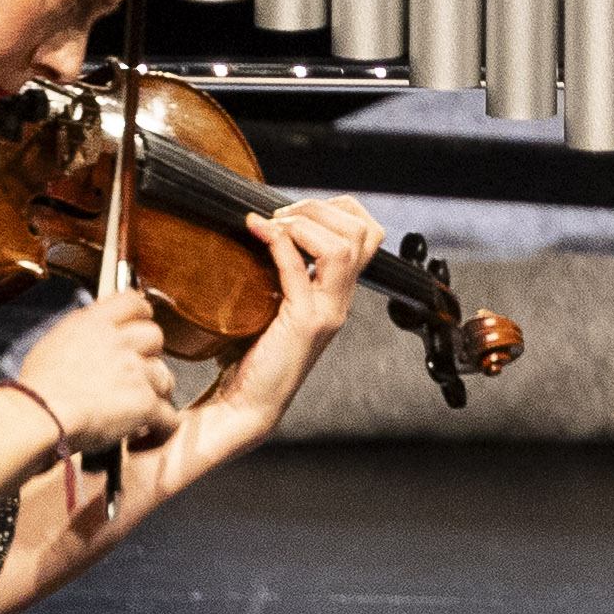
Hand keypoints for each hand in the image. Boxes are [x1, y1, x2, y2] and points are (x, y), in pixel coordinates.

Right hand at [3, 288, 180, 456]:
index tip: (140, 325)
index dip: (141, 314)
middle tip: (135, 374)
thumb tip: (91, 342)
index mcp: (93, 324)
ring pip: (165, 378)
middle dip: (149, 356)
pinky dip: (160, 431)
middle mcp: (119, 342)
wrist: (40, 414)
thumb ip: (81, 337)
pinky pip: (168, 417)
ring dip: (154, 395)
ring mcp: (136, 371)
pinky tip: (143, 438)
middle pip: (155, 336)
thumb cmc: (35, 389)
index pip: (132, 301)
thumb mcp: (52, 345)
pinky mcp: (145, 402)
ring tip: (136, 412)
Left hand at [204, 194, 388, 431]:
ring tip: (273, 225)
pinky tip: (257, 231)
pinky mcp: (304, 323)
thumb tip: (256, 223)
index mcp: (336, 294)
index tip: (295, 212)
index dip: (337, 209)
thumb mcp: (270, 303)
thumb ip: (277, 269)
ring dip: (304, 223)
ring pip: (342, 247)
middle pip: (362, 233)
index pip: (367, 236)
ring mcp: (326, 312)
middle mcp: (340, 302)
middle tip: (283, 215)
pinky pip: (299, 269)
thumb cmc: (250, 356)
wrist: (246, 405)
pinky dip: (279, 241)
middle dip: (320, 208)